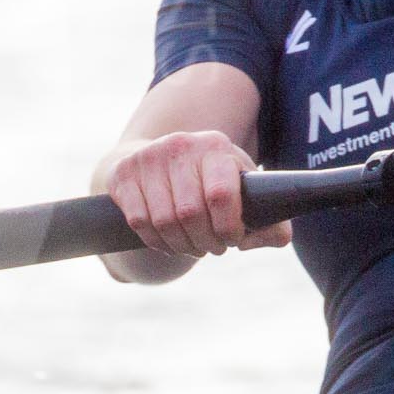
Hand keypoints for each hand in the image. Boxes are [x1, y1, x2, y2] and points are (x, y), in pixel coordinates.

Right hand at [102, 130, 292, 256]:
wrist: (158, 159)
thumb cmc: (211, 182)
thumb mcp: (243, 192)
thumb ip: (269, 220)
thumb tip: (270, 239)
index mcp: (215, 146)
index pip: (221, 194)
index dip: (228, 227)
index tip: (233, 240)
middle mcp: (180, 145)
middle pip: (190, 213)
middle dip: (205, 242)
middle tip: (213, 248)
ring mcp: (147, 157)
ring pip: (163, 221)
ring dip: (181, 245)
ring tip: (192, 247)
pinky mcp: (123, 173)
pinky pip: (139, 221)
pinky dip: (156, 241)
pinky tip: (168, 241)